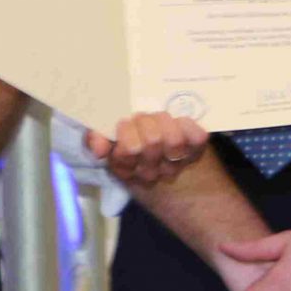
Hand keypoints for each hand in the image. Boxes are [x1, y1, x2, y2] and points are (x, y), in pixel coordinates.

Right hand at [84, 113, 208, 190]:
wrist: (162, 160)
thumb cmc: (129, 140)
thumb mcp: (107, 141)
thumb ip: (94, 139)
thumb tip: (99, 148)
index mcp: (127, 168)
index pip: (128, 151)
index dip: (126, 132)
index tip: (125, 123)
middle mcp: (151, 171)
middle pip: (152, 142)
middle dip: (145, 122)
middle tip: (142, 118)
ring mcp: (174, 163)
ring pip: (174, 140)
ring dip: (165, 121)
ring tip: (159, 118)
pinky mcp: (195, 153)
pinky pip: (196, 137)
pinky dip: (188, 124)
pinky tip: (180, 122)